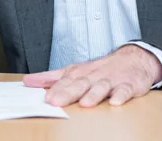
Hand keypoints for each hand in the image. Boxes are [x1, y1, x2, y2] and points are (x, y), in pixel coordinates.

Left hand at [23, 45, 161, 106]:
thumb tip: (28, 81)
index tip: (46, 98)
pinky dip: (121, 95)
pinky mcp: (129, 85)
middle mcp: (94, 76)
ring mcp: (112, 80)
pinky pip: (125, 90)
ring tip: (85, 104)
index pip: (66, 81)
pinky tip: (115, 102)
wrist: (133, 59)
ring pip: (101, 86)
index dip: (56, 89)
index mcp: (80, 73)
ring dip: (93, 95)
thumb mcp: (74, 71)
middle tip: (56, 101)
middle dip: (68, 93)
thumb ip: (51, 77)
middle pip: (80, 84)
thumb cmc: (100, 68)